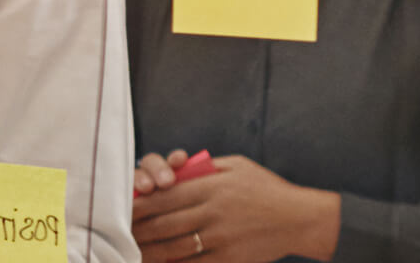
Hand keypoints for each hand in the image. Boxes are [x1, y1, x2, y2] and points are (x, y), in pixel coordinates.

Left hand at [132, 155, 335, 262]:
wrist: (299, 218)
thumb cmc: (267, 188)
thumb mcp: (238, 166)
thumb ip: (206, 167)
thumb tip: (176, 168)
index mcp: (212, 186)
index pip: (166, 195)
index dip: (141, 204)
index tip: (125, 208)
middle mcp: (213, 211)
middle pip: (165, 223)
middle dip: (139, 229)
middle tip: (121, 233)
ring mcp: (221, 236)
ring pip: (175, 246)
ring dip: (151, 251)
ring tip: (134, 252)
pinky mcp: (229, 257)